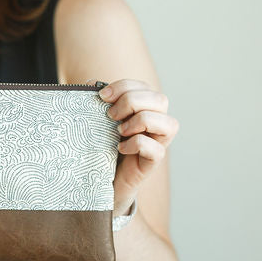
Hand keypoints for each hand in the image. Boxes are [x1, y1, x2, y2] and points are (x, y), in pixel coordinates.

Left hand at [95, 79, 179, 212]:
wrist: (98, 178)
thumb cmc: (100, 144)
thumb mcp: (97, 119)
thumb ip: (96, 100)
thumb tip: (92, 82)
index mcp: (144, 108)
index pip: (145, 87)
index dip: (124, 87)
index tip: (102, 96)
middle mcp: (156, 123)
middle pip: (161, 100)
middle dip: (132, 102)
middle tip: (110, 115)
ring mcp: (157, 143)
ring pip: (169, 124)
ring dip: (141, 122)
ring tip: (119, 131)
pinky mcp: (152, 162)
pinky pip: (157, 150)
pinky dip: (137, 145)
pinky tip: (120, 148)